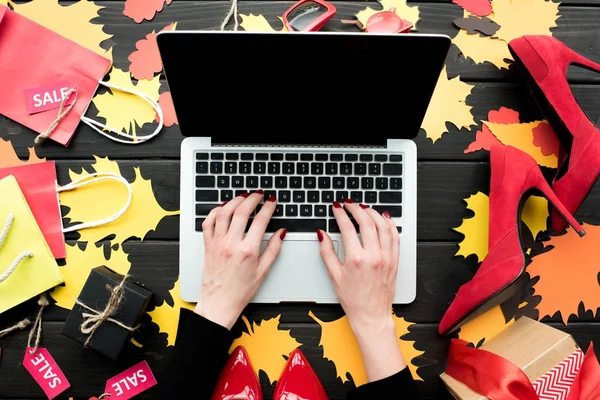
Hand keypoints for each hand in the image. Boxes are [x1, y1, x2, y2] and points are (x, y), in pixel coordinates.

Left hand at [194, 191, 285, 329]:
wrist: (219, 303)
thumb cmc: (240, 291)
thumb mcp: (263, 272)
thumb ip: (273, 250)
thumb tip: (281, 233)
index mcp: (248, 251)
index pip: (260, 221)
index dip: (268, 207)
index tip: (271, 201)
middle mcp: (231, 244)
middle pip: (242, 212)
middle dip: (252, 198)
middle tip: (258, 194)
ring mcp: (217, 243)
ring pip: (224, 213)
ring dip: (234, 201)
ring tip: (242, 197)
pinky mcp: (208, 246)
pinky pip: (208, 223)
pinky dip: (215, 212)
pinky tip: (222, 208)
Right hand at [318, 199, 405, 382]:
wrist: (372, 315)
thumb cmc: (353, 300)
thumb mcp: (334, 276)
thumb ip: (327, 252)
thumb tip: (321, 234)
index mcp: (356, 259)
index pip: (348, 228)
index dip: (341, 214)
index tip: (336, 208)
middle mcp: (373, 256)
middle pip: (367, 222)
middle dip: (357, 208)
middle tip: (349, 203)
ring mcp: (386, 258)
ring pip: (383, 226)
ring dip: (373, 213)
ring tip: (365, 207)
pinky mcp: (394, 261)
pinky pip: (395, 237)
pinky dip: (390, 224)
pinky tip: (383, 218)